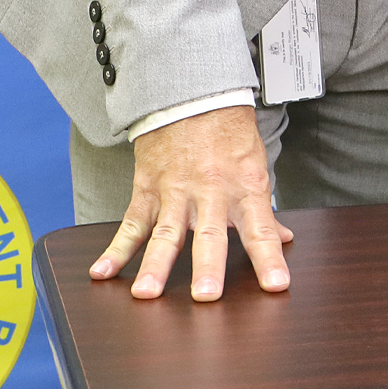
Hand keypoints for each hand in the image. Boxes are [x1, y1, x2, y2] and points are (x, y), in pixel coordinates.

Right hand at [89, 104, 294, 299]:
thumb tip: (284, 239)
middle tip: (206, 295)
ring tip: (146, 293)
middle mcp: (211, 192)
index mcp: (243, 187)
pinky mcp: (149, 189)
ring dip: (155, 265)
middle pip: (210, 234)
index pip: (261, 229)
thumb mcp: (255, 164)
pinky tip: (102, 271)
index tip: (275, 285)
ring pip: (166, 233)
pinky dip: (115, 249)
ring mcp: (177, 192)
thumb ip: (263, 209)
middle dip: (208, 266)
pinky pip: (132, 223)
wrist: (193, 93)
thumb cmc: (227, 131)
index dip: (269, 258)